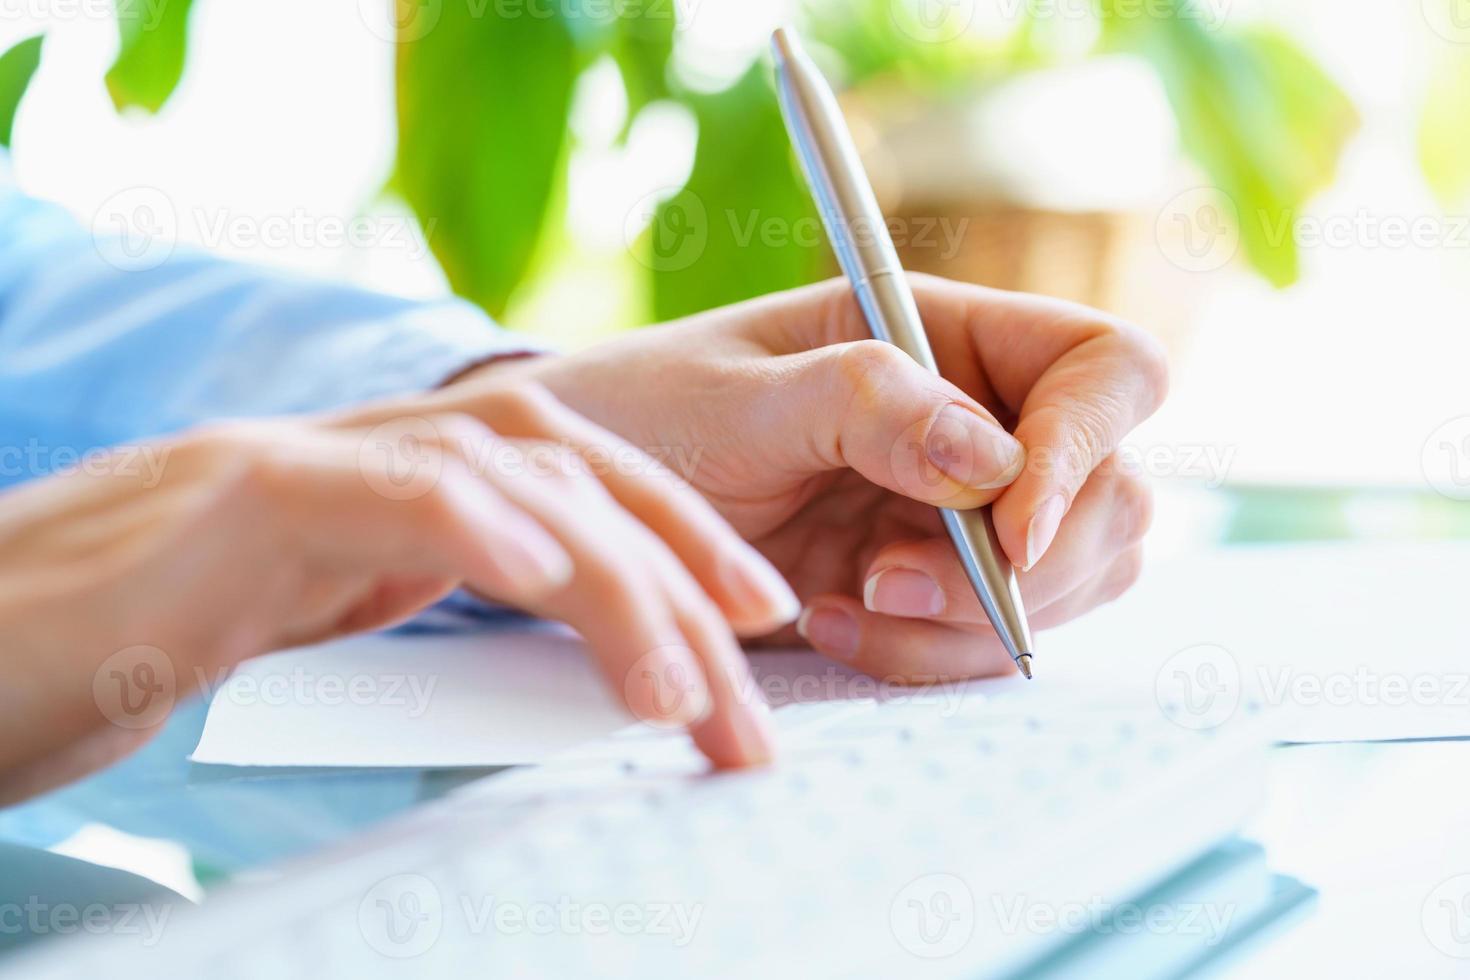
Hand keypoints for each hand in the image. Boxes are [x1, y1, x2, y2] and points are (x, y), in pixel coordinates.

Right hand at [0, 403, 795, 800]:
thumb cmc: (117, 649)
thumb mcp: (304, 632)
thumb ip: (413, 609)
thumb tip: (554, 653)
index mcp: (388, 488)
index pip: (569, 482)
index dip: (677, 539)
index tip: (754, 624)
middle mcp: (360, 456)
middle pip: (565, 472)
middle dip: (679, 576)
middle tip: (748, 692)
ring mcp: (294, 465)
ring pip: (498, 473)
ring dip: (611, 572)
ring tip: (680, 678)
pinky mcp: (227, 501)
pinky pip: (374, 490)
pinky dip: (466, 522)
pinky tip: (537, 573)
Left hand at [440, 274, 1168, 680]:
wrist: (588, 504)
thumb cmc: (648, 414)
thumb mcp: (739, 397)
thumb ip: (866, 405)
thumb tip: (1000, 462)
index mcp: (947, 335)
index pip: (1104, 368)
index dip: (1089, 443)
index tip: (1011, 524)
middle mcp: (977, 423)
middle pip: (1111, 497)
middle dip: (1024, 567)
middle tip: (891, 583)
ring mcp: (962, 513)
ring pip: (1066, 584)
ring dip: (968, 623)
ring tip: (846, 602)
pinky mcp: (931, 589)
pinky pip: (988, 643)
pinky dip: (922, 657)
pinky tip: (829, 624)